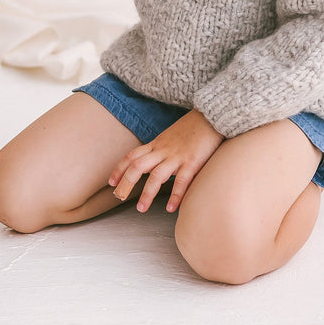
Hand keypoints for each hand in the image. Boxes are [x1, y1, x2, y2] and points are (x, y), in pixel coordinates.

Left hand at [108, 109, 224, 211]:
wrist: (212, 115)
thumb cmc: (193, 127)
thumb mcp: (170, 137)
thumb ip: (160, 150)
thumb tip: (152, 164)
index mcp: (156, 144)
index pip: (132, 156)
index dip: (119, 169)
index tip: (111, 183)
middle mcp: (163, 150)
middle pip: (138, 167)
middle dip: (126, 183)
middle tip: (118, 198)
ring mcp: (177, 156)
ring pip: (156, 176)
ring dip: (147, 193)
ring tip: (141, 209)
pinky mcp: (193, 162)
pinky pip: (182, 181)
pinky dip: (175, 196)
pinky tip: (170, 208)